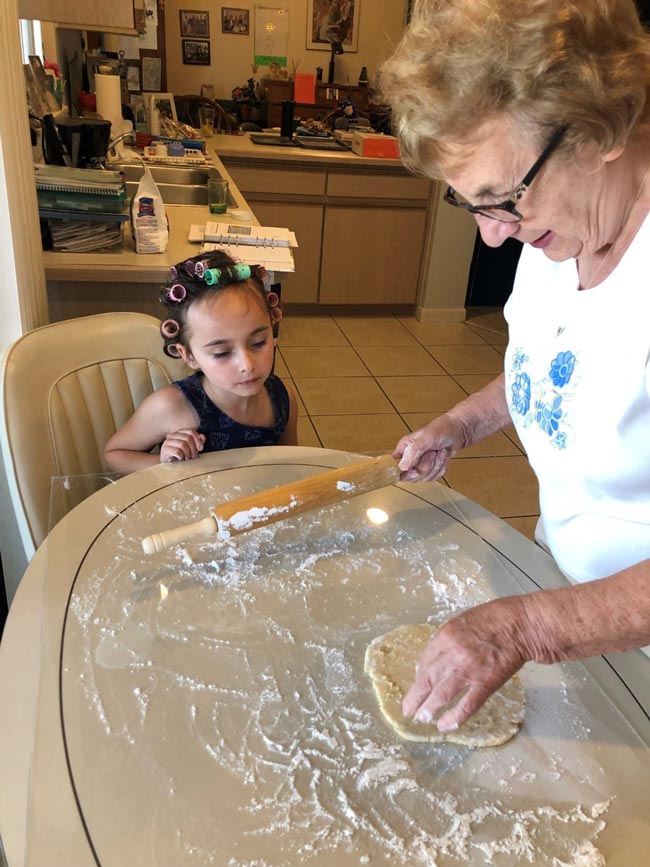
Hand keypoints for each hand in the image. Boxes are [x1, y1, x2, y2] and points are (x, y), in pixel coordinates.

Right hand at [159, 429, 204, 462]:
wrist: (168, 463)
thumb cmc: (179, 455)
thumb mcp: (190, 447)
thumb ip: (197, 441)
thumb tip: (202, 437)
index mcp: (179, 432)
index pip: (191, 431)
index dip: (198, 440)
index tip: (200, 448)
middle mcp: (173, 435)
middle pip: (188, 438)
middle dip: (193, 448)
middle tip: (194, 456)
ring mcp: (167, 441)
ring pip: (182, 444)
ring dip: (187, 453)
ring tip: (187, 458)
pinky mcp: (165, 449)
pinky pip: (177, 451)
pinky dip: (181, 456)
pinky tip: (181, 458)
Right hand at [393, 415, 466, 481]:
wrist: (458, 431)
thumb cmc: (441, 429)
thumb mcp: (426, 437)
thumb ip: (413, 451)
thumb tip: (402, 467)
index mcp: (403, 449)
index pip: (395, 467)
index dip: (404, 473)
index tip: (414, 470)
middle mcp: (409, 458)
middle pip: (411, 476)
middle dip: (426, 467)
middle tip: (432, 453)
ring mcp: (420, 464)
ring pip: (424, 478)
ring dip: (435, 465)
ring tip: (439, 452)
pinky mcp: (430, 469)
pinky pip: (433, 477)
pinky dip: (441, 468)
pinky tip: (442, 457)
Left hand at [403, 598, 527, 730]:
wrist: (518, 625)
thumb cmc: (490, 620)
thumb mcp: (460, 624)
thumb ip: (444, 643)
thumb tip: (430, 665)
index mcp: (444, 637)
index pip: (424, 662)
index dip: (418, 678)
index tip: (415, 688)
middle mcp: (452, 655)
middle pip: (427, 679)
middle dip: (416, 697)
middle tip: (408, 710)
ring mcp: (469, 670)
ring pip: (442, 694)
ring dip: (430, 708)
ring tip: (423, 719)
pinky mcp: (486, 683)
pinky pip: (468, 705)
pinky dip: (456, 717)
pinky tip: (446, 726)